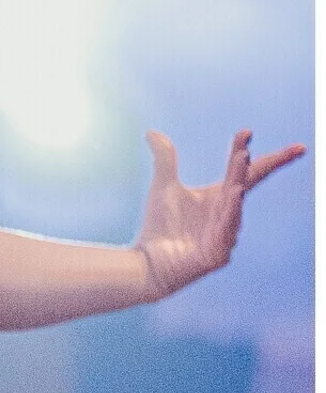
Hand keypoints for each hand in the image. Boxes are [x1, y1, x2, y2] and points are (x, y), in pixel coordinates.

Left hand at [134, 130, 307, 298]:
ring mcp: (225, 236)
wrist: (146, 261)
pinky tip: (233, 196)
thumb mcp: (163, 187)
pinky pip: (226, 233)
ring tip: (239, 165)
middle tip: (244, 149)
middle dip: (246, 167)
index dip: (244, 151)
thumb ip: (165, 160)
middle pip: (241, 185)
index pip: (243, 171)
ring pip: (234, 209)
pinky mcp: (217, 255)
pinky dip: (230, 215)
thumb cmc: (159, 227)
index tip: (246, 131)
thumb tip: (151, 132)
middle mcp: (228, 215)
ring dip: (237, 188)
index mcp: (221, 198)